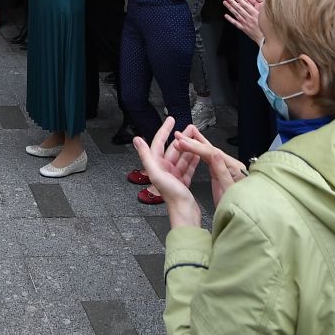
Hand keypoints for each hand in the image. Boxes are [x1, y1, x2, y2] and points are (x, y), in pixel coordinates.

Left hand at [132, 115, 201, 229]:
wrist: (185, 214)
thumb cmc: (172, 197)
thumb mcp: (157, 174)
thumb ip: (146, 156)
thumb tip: (136, 140)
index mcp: (157, 166)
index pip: (159, 143)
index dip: (165, 130)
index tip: (171, 120)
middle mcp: (164, 170)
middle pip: (173, 148)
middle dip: (181, 137)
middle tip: (190, 126)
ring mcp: (174, 176)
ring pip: (182, 156)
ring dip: (188, 146)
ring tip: (196, 137)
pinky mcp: (183, 182)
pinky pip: (188, 166)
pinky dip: (193, 159)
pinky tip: (198, 153)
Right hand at [175, 125, 248, 205]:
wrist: (245, 216)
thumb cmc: (238, 207)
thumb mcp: (229, 191)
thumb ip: (222, 172)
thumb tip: (214, 154)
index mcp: (234, 168)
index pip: (212, 153)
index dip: (196, 147)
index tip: (182, 143)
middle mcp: (232, 165)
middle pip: (211, 150)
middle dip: (194, 142)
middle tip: (179, 136)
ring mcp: (228, 168)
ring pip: (210, 152)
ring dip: (197, 144)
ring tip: (186, 136)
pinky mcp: (224, 172)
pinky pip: (211, 159)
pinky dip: (201, 152)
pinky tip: (196, 147)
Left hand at [222, 0, 264, 44]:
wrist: (266, 40)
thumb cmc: (268, 29)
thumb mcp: (267, 17)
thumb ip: (262, 10)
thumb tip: (259, 3)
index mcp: (256, 15)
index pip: (246, 6)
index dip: (240, 0)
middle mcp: (249, 19)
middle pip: (239, 9)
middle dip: (232, 2)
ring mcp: (246, 24)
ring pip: (236, 14)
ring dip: (230, 8)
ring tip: (225, 2)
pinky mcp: (244, 29)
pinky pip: (236, 23)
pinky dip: (230, 19)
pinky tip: (226, 15)